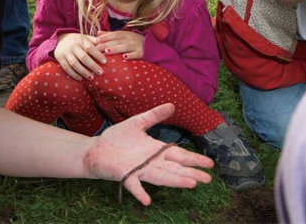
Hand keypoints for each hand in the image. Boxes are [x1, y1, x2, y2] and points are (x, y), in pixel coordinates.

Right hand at [54, 33, 106, 80]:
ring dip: (83, 71)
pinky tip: (80, 79)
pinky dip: (73, 74)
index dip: (97, 54)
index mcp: (80, 40)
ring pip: (74, 64)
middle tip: (101, 72)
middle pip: (83, 57)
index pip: (90, 47)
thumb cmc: (78, 41)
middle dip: (92, 65)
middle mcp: (73, 47)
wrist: (60, 40)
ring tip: (91, 78)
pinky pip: (66, 68)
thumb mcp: (85, 38)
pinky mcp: (60, 59)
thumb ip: (95, 42)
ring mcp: (66, 53)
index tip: (105, 62)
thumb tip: (107, 46)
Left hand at [82, 103, 213, 205]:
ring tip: (191, 184)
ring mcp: (139, 170)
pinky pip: (133, 185)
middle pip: (174, 168)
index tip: (210, 164)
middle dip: (191, 173)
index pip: (179, 155)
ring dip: (175, 181)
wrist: (96, 149)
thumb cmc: (117, 138)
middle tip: (207, 179)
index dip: (193, 159)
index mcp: (156, 150)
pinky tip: (147, 201)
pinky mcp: (124, 175)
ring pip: (160, 177)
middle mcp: (151, 162)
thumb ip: (154, 115)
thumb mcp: (137, 122)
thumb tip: (172, 105)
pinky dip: (140, 193)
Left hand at [96, 31, 144, 59]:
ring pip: (125, 46)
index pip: (114, 34)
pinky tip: (124, 57)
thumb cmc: (134, 41)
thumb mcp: (124, 36)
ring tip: (107, 51)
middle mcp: (131, 38)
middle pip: (118, 40)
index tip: (96, 40)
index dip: (105, 37)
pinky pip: (136, 54)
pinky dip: (131, 55)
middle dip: (107, 44)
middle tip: (97, 48)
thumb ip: (111, 35)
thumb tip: (98, 32)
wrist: (152, 46)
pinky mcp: (142, 52)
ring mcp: (137, 45)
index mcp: (126, 34)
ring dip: (116, 48)